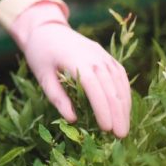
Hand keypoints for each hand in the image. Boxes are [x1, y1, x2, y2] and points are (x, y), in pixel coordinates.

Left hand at [10, 1, 131, 137]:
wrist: (46, 29)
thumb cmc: (40, 54)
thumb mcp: (42, 76)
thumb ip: (56, 97)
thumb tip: (72, 119)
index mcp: (75, 60)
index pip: (94, 87)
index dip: (102, 109)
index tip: (106, 128)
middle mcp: (94, 56)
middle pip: (110, 87)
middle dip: (117, 113)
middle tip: (120, 136)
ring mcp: (102, 54)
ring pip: (119, 82)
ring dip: (124, 105)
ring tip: (124, 128)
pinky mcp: (106, 55)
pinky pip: (120, 75)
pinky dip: (124, 92)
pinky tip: (125, 109)